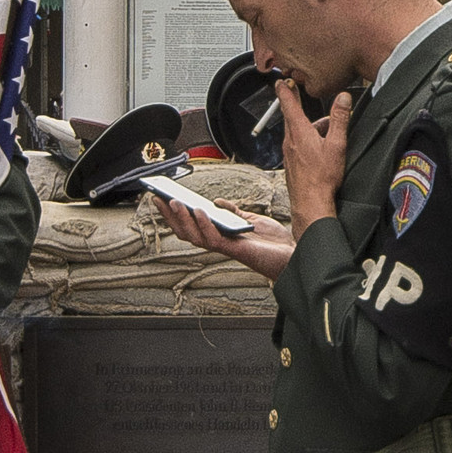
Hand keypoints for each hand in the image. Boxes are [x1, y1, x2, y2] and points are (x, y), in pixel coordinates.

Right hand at [153, 195, 295, 280]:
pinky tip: (200, 210)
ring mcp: (226, 247)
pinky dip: (204, 225)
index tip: (162, 198)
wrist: (294, 254)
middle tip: (158, 199)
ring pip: (196, 237)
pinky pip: (214, 239)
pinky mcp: (235, 249)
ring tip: (173, 202)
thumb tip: (217, 203)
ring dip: (182, 220)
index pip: (192, 225)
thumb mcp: (251, 219)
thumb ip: (233, 212)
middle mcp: (220, 243)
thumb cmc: (274, 242)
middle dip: (171, 217)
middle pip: (187, 232)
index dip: (175, 215)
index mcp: (221, 235)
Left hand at [280, 84, 351, 238]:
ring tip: (324, 131)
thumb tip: (343, 98)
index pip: (289, 105)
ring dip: (307, 126)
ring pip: (296, 132)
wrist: (310, 203)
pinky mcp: (291, 163)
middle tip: (295, 94)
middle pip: (291, 117)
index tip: (281, 81)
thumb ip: (340, 119)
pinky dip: (306, 140)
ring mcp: (289, 153)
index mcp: (300, 132)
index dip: (285, 91)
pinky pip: (297, 145)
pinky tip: (318, 149)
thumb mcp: (336, 145)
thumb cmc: (322, 178)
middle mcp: (290, 141)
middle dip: (295, 105)